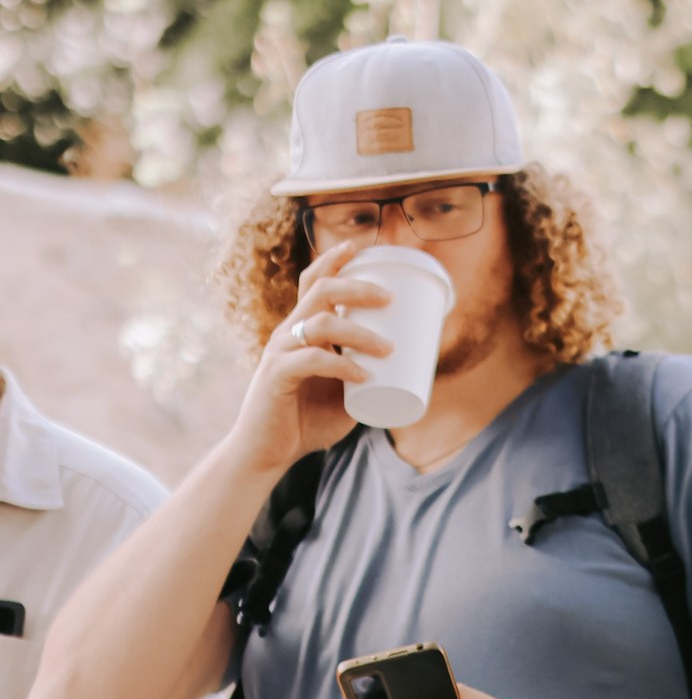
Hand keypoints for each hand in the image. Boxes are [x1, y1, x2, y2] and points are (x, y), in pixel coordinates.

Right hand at [223, 238, 393, 477]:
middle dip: (357, 286)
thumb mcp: (347, 392)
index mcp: (303, 329)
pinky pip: (310, 361)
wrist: (269, 452)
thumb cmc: (308, 419)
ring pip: (319, 323)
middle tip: (391, 297)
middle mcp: (289, 333)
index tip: (363, 246)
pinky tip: (363, 374)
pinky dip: (341, 365)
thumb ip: (370, 374)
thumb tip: (415, 367)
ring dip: (359, 332)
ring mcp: (280, 353)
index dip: (335, 260)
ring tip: (389, 348)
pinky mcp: (276, 377)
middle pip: (320, 291)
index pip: (314, 281)